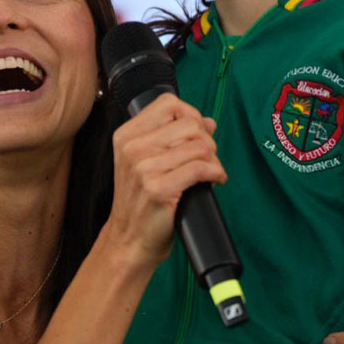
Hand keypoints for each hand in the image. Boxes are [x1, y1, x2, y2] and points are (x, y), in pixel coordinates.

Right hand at [103, 94, 225, 266]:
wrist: (129, 240)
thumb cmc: (139, 203)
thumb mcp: (145, 163)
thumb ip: (173, 138)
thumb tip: (208, 122)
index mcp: (126, 137)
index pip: (168, 103)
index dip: (191, 114)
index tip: (198, 132)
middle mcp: (132, 149)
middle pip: (188, 124)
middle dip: (207, 140)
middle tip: (208, 157)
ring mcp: (144, 169)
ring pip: (199, 146)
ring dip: (214, 159)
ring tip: (211, 171)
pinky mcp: (159, 190)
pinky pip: (201, 168)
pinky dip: (216, 172)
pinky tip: (215, 180)